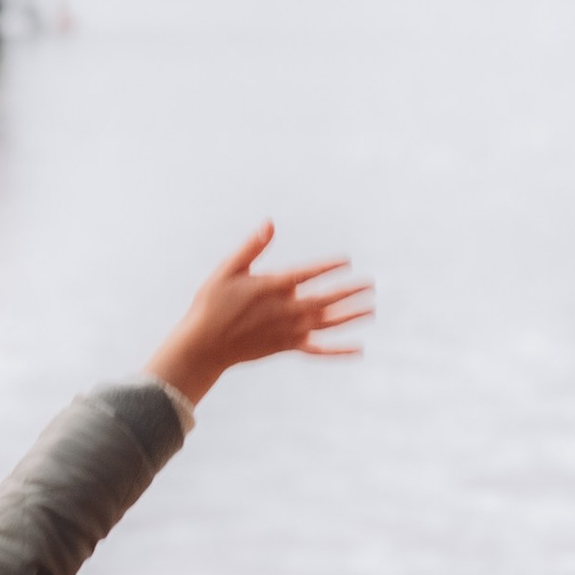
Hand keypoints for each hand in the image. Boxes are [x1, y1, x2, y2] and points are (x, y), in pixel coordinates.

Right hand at [146, 224, 373, 406]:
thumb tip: (270, 223)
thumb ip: (252, 247)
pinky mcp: (286, 347)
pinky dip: (338, 351)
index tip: (346, 261)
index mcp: (271, 288)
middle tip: (370, 284)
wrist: (204, 345)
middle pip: (325, 300)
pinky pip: (318, 350)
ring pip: (326, 323)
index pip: (307, 274)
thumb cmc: (211, 304)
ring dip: (350, 316)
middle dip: (349, 292)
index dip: (328, 267)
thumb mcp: (227, 270)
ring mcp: (288, 331)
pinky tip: (357, 350)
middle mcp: (285, 311)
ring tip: (370, 310)